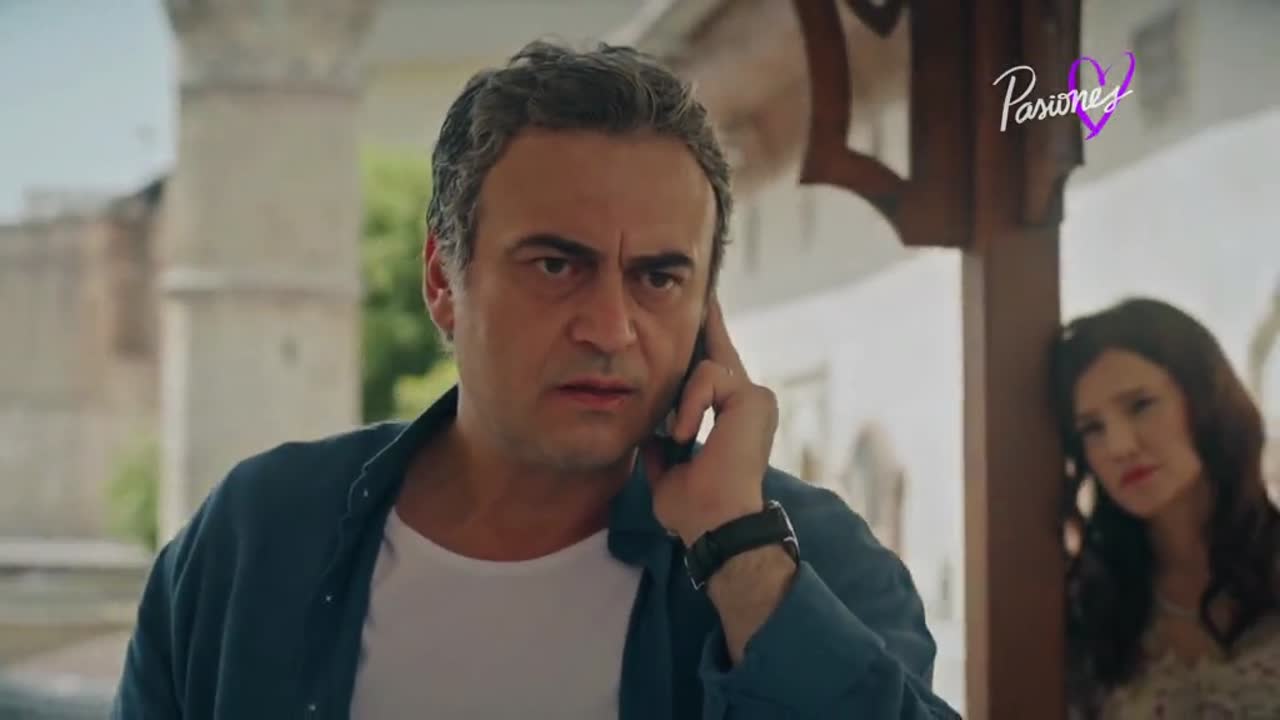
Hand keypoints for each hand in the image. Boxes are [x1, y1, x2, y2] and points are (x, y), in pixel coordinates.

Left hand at [641, 296, 778, 545]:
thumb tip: (647, 431)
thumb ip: (661, 445)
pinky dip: (690, 406)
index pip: (714, 370)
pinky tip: (687, 435)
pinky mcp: (754, 397)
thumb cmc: (695, 507)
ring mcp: (754, 398)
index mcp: (731, 416)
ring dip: (682, 403)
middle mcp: (748, 401)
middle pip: (719, 349)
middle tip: (705, 285)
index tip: (702, 310)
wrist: (716, 522)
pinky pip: (709, 377)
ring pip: (705, 367)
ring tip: (679, 439)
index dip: (704, 340)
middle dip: (708, 320)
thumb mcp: (667, 469)